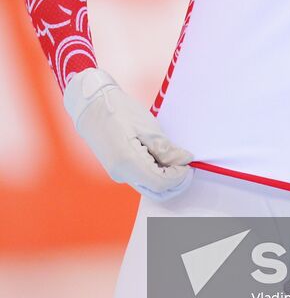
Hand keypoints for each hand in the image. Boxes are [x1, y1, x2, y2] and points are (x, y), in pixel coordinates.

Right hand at [63, 67, 194, 200]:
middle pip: (156, 191)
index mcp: (128, 162)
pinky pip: (141, 178)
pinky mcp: (118, 169)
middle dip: (175, 181)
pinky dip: (156, 172)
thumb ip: (166, 148)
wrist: (91, 106)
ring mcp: (118, 173)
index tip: (189, 163)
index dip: (179, 177)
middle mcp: (121, 173)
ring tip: (176, 158)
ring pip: (149, 186)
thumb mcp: (147, 126)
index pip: (161, 183)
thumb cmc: (118, 111)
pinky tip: (163, 157)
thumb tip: (184, 160)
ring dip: (166, 178)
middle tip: (187, 164)